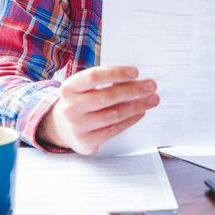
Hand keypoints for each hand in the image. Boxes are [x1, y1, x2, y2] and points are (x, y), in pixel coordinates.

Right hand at [37, 66, 158, 154]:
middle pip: (107, 96)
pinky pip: (114, 129)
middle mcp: (70, 107)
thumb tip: (135, 78)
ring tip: (152, 99)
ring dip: (136, 106)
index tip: (136, 72)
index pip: (94, 76)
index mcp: (69, 88)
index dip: (116, 73)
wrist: (62, 127)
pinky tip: (140, 112)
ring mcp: (78, 126)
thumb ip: (103, 81)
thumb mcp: (83, 88)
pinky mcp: (86, 141)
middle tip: (151, 85)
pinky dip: (130, 120)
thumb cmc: (80, 101)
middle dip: (133, 90)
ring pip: (113, 114)